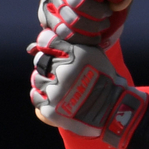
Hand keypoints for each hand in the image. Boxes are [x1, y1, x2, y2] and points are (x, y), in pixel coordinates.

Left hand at [29, 30, 146, 147]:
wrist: (112, 110)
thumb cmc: (104, 79)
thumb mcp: (95, 54)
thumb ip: (74, 44)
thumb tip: (51, 37)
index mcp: (75, 56)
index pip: (45, 41)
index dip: (47, 44)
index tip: (51, 49)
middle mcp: (64, 73)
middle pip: (40, 60)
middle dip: (47, 63)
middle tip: (59, 71)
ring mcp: (56, 93)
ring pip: (37, 79)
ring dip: (44, 80)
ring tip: (58, 85)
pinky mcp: (51, 110)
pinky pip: (36, 97)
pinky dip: (42, 95)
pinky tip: (54, 96)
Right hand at [37, 0, 133, 47]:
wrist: (100, 20)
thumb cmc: (112, 0)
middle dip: (96, 12)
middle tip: (107, 15)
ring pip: (68, 18)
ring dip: (90, 27)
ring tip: (102, 26)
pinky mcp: (44, 17)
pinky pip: (61, 32)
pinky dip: (81, 38)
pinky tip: (92, 37)